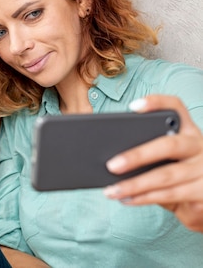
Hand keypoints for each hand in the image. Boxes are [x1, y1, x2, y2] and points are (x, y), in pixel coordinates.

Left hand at [104, 94, 202, 231]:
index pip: (175, 108)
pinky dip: (144, 198)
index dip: (156, 103)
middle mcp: (199, 146)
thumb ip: (146, 151)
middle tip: (111, 165)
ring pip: (165, 176)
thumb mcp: (165, 159)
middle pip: (168, 146)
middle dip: (137, 156)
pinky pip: (169, 195)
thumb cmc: (177, 175)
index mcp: (187, 131)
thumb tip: (109, 157)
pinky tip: (126, 199)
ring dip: (134, 185)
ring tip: (112, 190)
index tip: (133, 107)